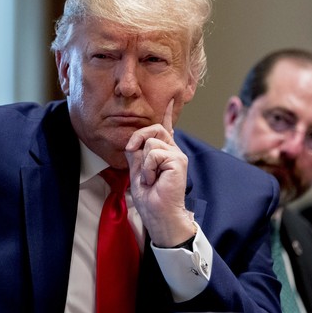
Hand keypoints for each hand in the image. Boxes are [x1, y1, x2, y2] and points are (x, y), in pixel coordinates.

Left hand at [125, 99, 192, 246]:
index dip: (168, 113)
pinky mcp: (178, 160)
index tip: (172, 99)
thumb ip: (136, 154)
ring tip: (150, 178)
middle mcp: (173, 151)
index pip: (166, 129)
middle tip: (135, 157)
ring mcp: (177, 155)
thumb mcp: (137, 171)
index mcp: (164, 152)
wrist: (158, 214)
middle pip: (154, 129)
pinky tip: (155, 180)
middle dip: (138, 139)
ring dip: (144, 163)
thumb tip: (133, 141)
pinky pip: (154, 153)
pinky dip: (149, 168)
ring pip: (151, 142)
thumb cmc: (150, 198)